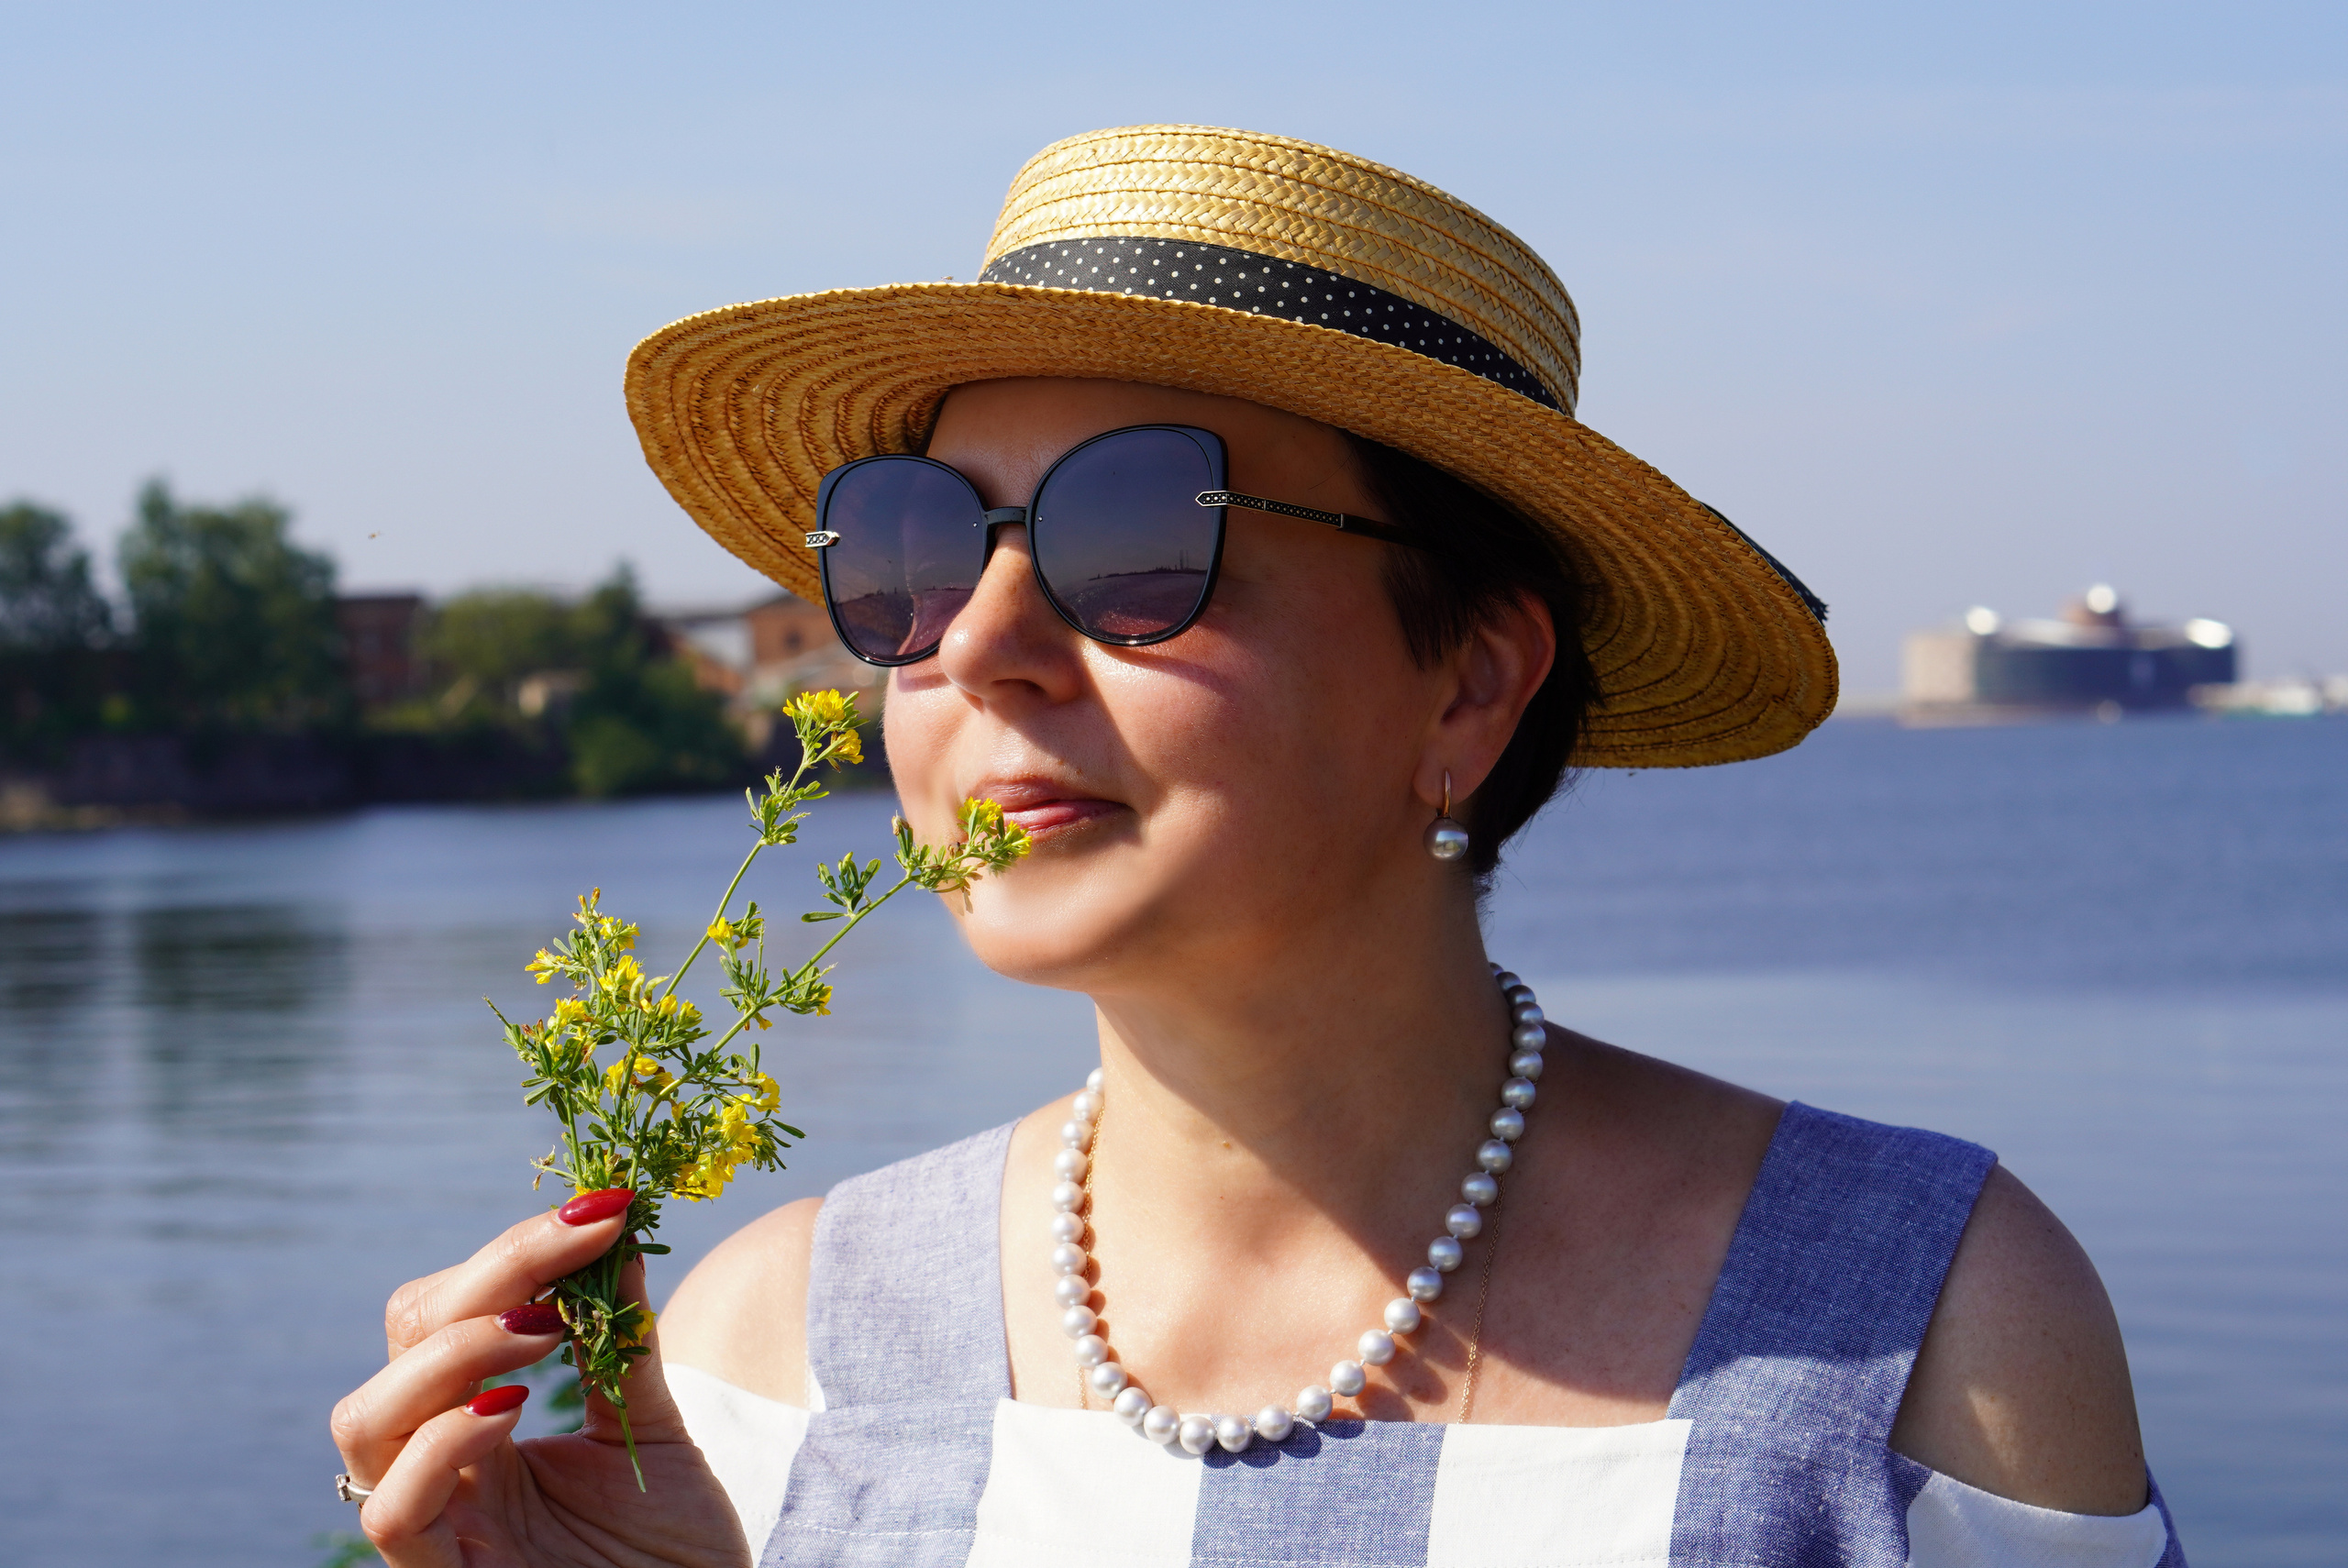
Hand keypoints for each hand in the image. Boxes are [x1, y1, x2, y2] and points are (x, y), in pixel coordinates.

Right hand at [330, 1192, 748, 1566]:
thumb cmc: (668, 1548)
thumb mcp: (651, 1427)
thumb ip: (624, 1341)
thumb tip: (619, 1232)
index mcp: (476, 1423)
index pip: (448, 1310)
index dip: (516, 1248)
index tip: (603, 1206)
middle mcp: (439, 1467)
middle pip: (403, 1343)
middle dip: (486, 1277)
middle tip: (577, 1245)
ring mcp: (434, 1527)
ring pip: (365, 1420)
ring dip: (450, 1351)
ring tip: (543, 1327)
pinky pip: (393, 1512)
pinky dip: (438, 1446)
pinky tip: (507, 1407)